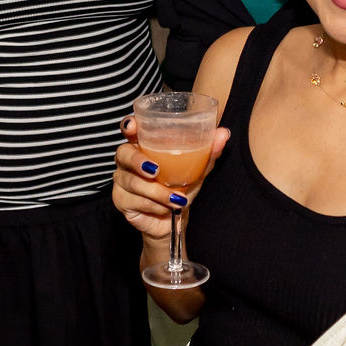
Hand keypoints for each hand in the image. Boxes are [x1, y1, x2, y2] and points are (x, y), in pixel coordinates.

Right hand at [111, 115, 228, 242]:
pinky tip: (166, 208)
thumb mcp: (196, 170)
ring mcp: (122, 181)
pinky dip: (155, 206)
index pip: (129, 130)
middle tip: (155, 170)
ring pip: (133, 182)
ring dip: (157, 192)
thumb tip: (224, 134)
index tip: (132, 127)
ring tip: (177, 198)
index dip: (128, 126)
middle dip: (137, 161)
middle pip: (123, 154)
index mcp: (143, 146)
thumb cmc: (181, 188)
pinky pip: (135, 201)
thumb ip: (208, 152)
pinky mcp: (121, 201)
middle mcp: (128, 161)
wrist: (175, 219)